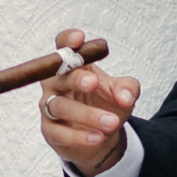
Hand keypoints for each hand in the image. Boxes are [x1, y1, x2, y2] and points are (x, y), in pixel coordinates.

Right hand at [36, 47, 138, 176]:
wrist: (101, 138)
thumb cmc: (107, 105)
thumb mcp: (123, 94)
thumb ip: (128, 89)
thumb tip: (124, 97)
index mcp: (72, 66)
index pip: (63, 47)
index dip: (67, 40)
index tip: (79, 38)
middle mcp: (56, 83)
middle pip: (57, 76)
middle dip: (75, 78)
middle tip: (93, 82)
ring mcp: (49, 106)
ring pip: (60, 106)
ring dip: (87, 114)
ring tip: (112, 122)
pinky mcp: (50, 131)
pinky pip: (59, 132)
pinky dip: (79, 136)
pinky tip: (98, 138)